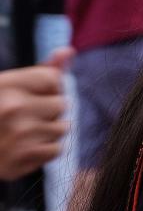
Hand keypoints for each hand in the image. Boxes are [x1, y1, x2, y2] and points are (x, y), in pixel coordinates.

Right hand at [0, 48, 71, 180]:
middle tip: (24, 118)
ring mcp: (18, 135)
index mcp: (5, 85)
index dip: (48, 88)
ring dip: (49, 131)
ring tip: (25, 133)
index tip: (31, 96)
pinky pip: (57, 149)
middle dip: (49, 111)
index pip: (53, 78)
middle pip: (62, 103)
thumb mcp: (9, 87)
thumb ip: (41, 71)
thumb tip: (69, 51)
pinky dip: (45, 150)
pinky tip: (26, 148)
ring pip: (63, 127)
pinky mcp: (21, 159)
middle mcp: (12, 108)